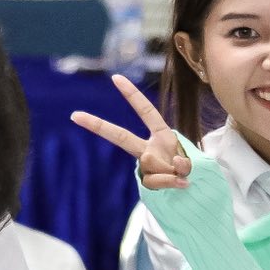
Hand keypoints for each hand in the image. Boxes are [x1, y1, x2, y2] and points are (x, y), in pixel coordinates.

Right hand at [70, 75, 192, 190]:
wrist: (194, 192)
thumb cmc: (193, 170)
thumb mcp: (192, 160)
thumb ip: (181, 164)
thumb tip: (170, 168)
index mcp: (162, 135)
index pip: (146, 112)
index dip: (132, 95)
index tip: (115, 78)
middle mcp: (149, 148)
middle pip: (121, 136)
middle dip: (98, 125)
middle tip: (74, 115)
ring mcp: (146, 165)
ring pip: (149, 161)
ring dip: (171, 170)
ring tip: (181, 175)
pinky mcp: (147, 181)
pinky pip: (155, 180)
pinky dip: (170, 182)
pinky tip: (180, 184)